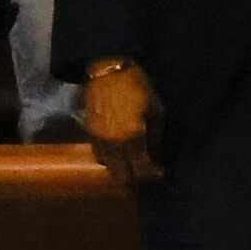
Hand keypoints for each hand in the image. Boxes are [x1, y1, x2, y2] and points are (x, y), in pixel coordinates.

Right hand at [83, 62, 164, 183]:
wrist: (108, 70)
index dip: (152, 174)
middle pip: (122, 175)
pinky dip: (109, 159)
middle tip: (145, 175)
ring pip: (109, 167)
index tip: (160, 173)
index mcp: (132, 136)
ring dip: (121, 170)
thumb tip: (155, 154)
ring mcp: (99, 139)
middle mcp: (114, 143)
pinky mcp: (90, 133)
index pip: (142, 169)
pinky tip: (119, 154)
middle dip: (134, 179)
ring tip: (132, 166)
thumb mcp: (155, 108)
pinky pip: (99, 155)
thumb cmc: (137, 86)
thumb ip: (155, 135)